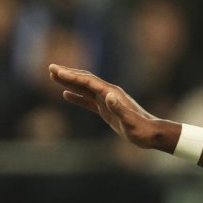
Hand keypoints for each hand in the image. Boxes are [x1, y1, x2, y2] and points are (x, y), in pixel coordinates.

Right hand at [48, 64, 177, 151]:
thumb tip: (108, 96)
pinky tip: (66, 94)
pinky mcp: (105, 109)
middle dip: (67, 73)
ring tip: (54, 76)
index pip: (87, 82)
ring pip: (84, 88)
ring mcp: (106, 100)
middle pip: (84, 80)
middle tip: (50, 68)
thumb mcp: (130, 121)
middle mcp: (108, 93)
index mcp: (111, 93)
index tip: (57, 71)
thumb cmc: (141, 129)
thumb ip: (119, 109)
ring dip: (69, 81)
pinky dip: (76, 96)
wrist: (151, 134)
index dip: (71, 76)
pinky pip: (87, 100)